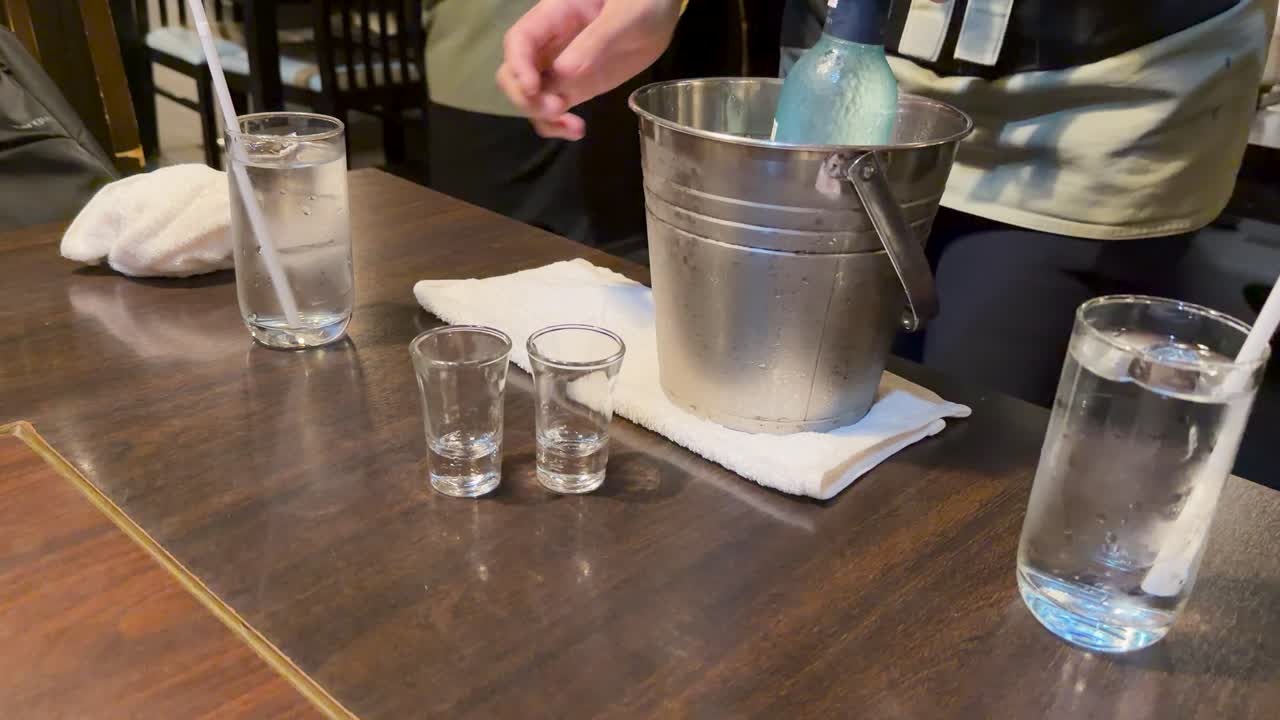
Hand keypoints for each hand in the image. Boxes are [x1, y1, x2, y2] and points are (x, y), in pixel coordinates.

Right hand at [497, 0, 682, 139]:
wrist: (662, 12)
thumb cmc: (642, 2)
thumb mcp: (624, 15)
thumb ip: (595, 41)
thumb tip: (564, 73)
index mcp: (554, 16)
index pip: (519, 41)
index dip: (518, 66)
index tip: (533, 88)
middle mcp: (550, 44)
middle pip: (514, 73)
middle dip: (526, 96)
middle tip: (555, 108)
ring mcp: (563, 68)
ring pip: (532, 96)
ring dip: (542, 116)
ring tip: (572, 126)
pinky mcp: (578, 86)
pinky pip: (555, 109)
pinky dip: (558, 124)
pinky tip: (576, 131)